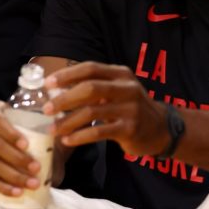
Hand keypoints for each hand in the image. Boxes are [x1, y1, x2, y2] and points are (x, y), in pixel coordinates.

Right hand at [0, 100, 43, 195]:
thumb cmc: (28, 131)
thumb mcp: (37, 123)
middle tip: (36, 169)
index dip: (10, 133)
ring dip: (11, 175)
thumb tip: (66, 128)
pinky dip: (0, 186)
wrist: (14, 145)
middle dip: (15, 159)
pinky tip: (16, 192)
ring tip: (31, 184)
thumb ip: (50, 122)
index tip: (27, 145)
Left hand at [45, 61, 170, 155]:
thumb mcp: (116, 90)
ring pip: (91, 112)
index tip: (47, 83)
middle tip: (46, 109)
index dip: (67, 75)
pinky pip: (98, 132)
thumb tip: (56, 90)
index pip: (90, 68)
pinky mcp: (130, 129)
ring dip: (68, 121)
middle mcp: (127, 88)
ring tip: (52, 128)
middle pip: (89, 89)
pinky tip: (68, 140)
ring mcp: (130, 109)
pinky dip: (80, 136)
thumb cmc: (129, 107)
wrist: (162, 129)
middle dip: (64, 98)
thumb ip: (93, 86)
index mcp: (120, 74)